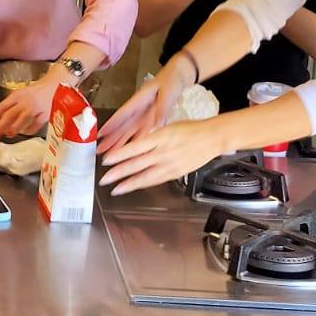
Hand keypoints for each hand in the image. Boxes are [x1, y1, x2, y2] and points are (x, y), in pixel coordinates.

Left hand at [0, 75, 59, 140]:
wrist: (55, 85)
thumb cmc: (35, 93)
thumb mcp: (20, 97)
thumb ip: (11, 109)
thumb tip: (0, 125)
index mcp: (16, 96)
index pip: (0, 108)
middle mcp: (24, 101)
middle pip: (9, 114)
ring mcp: (35, 107)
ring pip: (23, 118)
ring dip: (14, 127)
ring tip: (8, 134)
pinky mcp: (45, 114)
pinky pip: (36, 124)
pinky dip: (29, 130)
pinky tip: (25, 132)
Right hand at [96, 61, 188, 152]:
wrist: (177, 76)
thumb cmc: (171, 80)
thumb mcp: (168, 91)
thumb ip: (163, 107)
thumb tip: (158, 123)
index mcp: (139, 99)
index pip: (122, 113)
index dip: (111, 125)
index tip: (100, 133)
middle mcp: (139, 109)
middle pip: (122, 125)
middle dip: (111, 138)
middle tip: (100, 148)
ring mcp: (144, 115)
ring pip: (129, 131)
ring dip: (119, 142)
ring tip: (109, 152)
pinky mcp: (151, 119)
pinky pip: (141, 132)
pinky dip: (134, 141)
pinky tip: (128, 150)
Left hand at [100, 118, 226, 193]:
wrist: (211, 138)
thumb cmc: (190, 129)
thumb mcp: (167, 126)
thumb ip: (151, 136)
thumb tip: (133, 145)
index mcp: (160, 137)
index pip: (134, 147)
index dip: (119, 155)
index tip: (106, 160)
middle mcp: (163, 152)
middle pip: (137, 164)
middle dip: (118, 173)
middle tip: (104, 179)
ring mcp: (169, 164)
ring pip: (145, 176)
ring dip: (129, 183)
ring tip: (115, 189)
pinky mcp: (175, 173)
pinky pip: (156, 180)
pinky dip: (143, 183)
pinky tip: (133, 186)